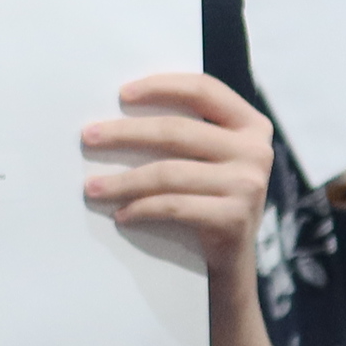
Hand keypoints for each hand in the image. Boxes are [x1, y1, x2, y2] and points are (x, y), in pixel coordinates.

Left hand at [84, 72, 273, 276]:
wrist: (233, 258)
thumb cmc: (211, 196)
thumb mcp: (212, 156)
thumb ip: (189, 131)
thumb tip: (121, 110)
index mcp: (251, 124)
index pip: (203, 90)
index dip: (161, 86)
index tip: (122, 94)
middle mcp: (256, 151)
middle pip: (177, 131)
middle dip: (125, 133)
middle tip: (89, 136)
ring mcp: (248, 186)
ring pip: (168, 173)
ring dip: (123, 181)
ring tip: (93, 187)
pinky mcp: (234, 219)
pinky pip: (173, 206)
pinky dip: (140, 209)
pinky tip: (121, 213)